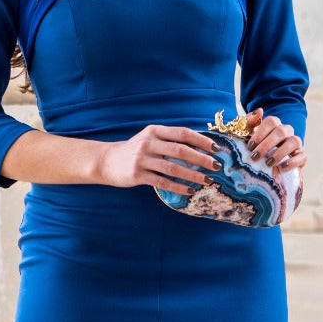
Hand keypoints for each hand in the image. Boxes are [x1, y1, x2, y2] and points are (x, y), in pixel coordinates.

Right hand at [97, 124, 218, 193]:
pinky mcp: (137, 175)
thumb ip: (170, 140)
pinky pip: (162, 182)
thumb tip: (199, 146)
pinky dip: (178, 187)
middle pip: (180, 150)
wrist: (106, 161)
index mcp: (154, 131)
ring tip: (207, 181)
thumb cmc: (134, 150)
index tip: (216, 148)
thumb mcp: (150, 139)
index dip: (201, 140)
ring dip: (193, 175)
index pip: (182, 133)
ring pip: (173, 168)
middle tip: (216, 167)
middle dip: (201, 159)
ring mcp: (141, 159)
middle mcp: (148, 143)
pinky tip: (189, 190)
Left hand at [244, 107, 306, 170]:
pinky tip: (282, 167)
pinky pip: (302, 156)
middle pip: (281, 132)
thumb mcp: (246, 135)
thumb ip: (249, 122)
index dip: (260, 133)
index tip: (250, 146)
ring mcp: (295, 144)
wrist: (260, 166)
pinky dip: (293, 162)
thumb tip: (260, 111)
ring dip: (280, 152)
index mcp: (274, 124)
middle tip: (255, 156)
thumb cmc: (253, 148)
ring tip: (268, 163)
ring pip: (294, 141)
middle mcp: (286, 131)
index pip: (271, 121)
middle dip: (266, 145)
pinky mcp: (301, 157)